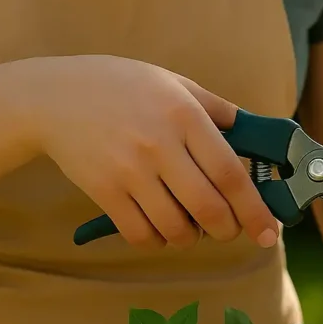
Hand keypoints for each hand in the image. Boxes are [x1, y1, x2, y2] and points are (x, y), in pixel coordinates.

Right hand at [8, 55, 279, 249]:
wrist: (53, 96)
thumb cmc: (120, 87)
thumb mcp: (172, 83)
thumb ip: (213, 108)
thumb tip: (250, 132)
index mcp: (185, 116)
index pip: (231, 174)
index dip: (255, 210)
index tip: (268, 232)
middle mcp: (160, 145)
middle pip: (209, 208)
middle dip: (226, 230)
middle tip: (227, 229)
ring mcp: (130, 171)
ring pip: (176, 229)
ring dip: (190, 237)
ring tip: (189, 224)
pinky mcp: (104, 191)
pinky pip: (141, 234)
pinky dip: (157, 240)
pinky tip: (158, 226)